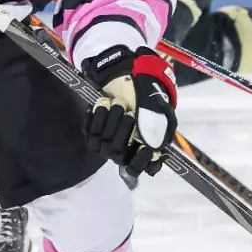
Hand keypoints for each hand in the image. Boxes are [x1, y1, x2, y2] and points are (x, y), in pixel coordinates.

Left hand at [81, 46, 177, 175]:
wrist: (129, 82)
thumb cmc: (149, 99)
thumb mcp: (161, 112)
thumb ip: (159, 130)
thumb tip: (153, 149)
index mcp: (143, 150)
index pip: (138, 168)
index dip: (140, 162)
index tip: (145, 148)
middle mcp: (123, 151)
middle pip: (118, 153)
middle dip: (123, 131)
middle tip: (129, 112)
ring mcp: (106, 144)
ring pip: (102, 143)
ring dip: (110, 121)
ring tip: (118, 104)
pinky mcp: (92, 133)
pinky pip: (90, 131)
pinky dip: (96, 116)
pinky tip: (104, 104)